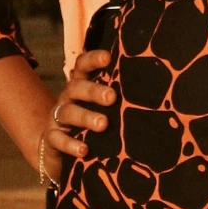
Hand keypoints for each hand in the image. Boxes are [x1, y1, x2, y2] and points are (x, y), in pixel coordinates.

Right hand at [38, 46, 115, 183]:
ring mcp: (57, 118)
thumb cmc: (92, 124)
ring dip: (85, 117)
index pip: (83, 66)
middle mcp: (68, 98)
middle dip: (93, 91)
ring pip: (67, 112)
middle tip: (112, 97)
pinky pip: (57, 139)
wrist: (59, 150)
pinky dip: (70, 144)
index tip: (108, 57)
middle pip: (76, 87)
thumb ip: (118, 99)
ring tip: (103, 124)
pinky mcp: (51, 139)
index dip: (93, 59)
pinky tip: (84, 151)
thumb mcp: (103, 109)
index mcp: (81, 86)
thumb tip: (155, 93)